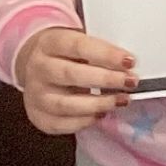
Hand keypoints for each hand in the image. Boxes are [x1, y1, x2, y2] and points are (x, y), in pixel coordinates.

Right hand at [15, 26, 136, 133]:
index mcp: (50, 43)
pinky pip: (60, 123)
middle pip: (71, 75)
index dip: (106, 54)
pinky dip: (83, 121)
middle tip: (130, 82)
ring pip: (64, 104)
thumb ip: (100, 50)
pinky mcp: (37, 115)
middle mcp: (38, 68)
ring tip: (122, 100)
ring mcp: (35, 94)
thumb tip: (129, 63)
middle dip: (105, 79)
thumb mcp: (79, 41)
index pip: (78, 46)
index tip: (130, 61)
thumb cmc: (67, 54)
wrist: (36, 66)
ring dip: (98, 104)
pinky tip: (101, 114)